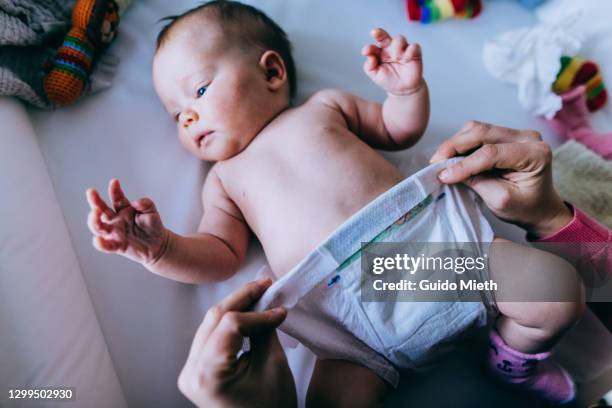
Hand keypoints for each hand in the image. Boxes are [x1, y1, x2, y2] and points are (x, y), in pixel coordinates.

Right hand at [86, 179, 168, 264]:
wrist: (158, 244)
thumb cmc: (153, 226)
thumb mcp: (152, 212)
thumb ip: (146, 204)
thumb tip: (136, 202)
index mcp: (123, 209)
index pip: (116, 198)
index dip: (114, 190)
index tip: (115, 181)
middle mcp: (115, 220)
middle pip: (101, 210)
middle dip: (95, 201)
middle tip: (91, 192)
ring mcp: (114, 232)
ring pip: (98, 226)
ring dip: (94, 219)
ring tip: (96, 212)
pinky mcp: (117, 245)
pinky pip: (106, 245)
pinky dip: (100, 243)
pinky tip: (97, 239)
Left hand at [178, 278, 295, 407]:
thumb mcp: (272, 366)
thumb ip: (265, 330)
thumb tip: (268, 303)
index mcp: (208, 374)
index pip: (230, 324)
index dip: (257, 312)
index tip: (279, 309)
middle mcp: (191, 371)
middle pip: (215, 319)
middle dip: (242, 298)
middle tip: (265, 284)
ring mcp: (190, 372)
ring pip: (211, 324)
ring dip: (236, 307)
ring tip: (259, 294)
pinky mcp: (196, 371)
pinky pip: (211, 336)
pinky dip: (230, 322)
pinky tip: (247, 312)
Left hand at [361, 28, 423, 95]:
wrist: (402, 89)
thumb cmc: (388, 79)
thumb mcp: (375, 74)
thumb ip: (369, 66)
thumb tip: (369, 56)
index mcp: (380, 51)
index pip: (372, 47)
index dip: (370, 47)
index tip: (365, 52)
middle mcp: (391, 48)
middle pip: (385, 36)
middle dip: (380, 33)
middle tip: (375, 33)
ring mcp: (403, 49)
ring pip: (400, 38)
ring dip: (396, 46)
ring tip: (396, 57)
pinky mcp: (415, 53)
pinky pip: (414, 46)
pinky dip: (409, 51)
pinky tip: (405, 60)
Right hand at [430, 121, 572, 237]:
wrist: (539, 207)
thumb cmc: (525, 207)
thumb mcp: (500, 199)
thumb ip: (476, 182)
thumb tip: (449, 171)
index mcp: (535, 154)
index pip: (492, 153)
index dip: (464, 164)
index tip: (444, 176)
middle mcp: (527, 137)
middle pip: (483, 132)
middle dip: (454, 146)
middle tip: (435, 162)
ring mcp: (517, 133)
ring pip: (477, 129)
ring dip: (456, 144)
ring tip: (442, 161)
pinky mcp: (506, 135)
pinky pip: (479, 133)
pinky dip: (462, 144)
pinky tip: (453, 157)